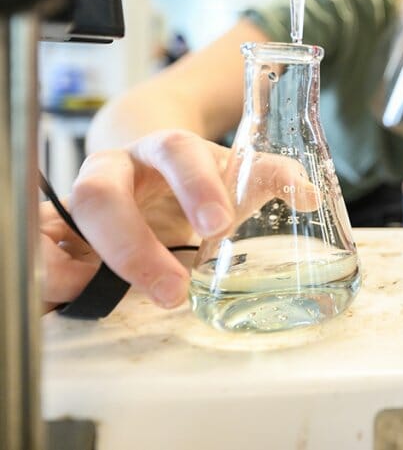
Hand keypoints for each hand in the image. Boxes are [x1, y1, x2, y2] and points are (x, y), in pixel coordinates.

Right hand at [48, 129, 315, 310]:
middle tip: (176, 287)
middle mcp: (116, 167)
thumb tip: (310, 196)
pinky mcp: (66, 229)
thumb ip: (270, 177)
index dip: (196, 184)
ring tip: (149, 301)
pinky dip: (55, 273)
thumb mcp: (232, 172)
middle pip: (104, 193)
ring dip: (105, 263)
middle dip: (134, 241)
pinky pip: (44, 247)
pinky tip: (80, 296)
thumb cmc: (194, 176)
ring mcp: (85, 197)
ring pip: (71, 220)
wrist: (143, 168)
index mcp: (163, 148)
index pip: (174, 151)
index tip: (220, 223)